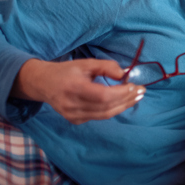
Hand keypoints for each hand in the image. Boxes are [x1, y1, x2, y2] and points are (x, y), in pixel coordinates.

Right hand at [13, 58, 145, 123]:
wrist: (43, 83)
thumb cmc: (67, 71)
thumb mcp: (86, 63)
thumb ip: (106, 67)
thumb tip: (125, 74)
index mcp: (74, 87)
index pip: (103, 96)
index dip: (122, 93)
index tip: (135, 86)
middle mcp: (72, 105)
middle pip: (106, 107)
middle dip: (127, 100)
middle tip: (141, 92)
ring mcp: (72, 115)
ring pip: (104, 115)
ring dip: (123, 106)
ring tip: (136, 98)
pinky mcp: (74, 121)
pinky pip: (98, 117)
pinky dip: (112, 109)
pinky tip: (121, 102)